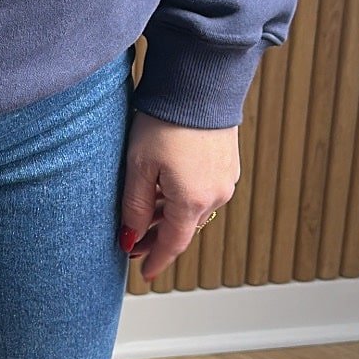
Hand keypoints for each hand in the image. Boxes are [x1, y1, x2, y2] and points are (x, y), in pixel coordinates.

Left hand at [118, 111, 239, 281]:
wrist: (199, 85)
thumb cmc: (165, 123)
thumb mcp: (139, 167)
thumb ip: (135, 207)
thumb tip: (130, 237)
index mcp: (193, 202)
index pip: (173, 244)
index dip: (157, 260)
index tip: (144, 273)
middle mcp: (216, 195)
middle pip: (183, 227)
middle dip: (157, 236)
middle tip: (132, 241)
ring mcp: (226, 179)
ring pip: (193, 208)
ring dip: (169, 214)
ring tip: (142, 210)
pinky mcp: (228, 162)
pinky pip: (203, 190)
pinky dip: (183, 196)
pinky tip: (164, 186)